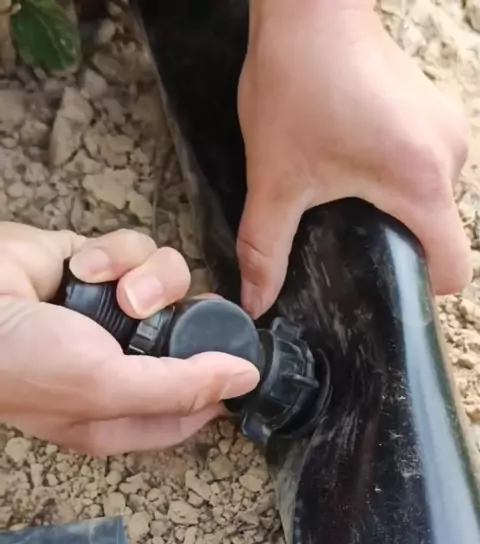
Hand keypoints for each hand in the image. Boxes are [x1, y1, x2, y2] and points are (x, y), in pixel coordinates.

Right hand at [0, 224, 258, 454]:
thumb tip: (246, 379)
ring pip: (171, 284)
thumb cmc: (21, 362)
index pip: (195, 404)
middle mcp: (122, 364)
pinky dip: (113, 255)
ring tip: (116, 293)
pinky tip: (81, 268)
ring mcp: (110, 314)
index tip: (237, 357)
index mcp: (124, 412)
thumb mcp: (104, 389)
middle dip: (188, 320)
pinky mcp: (96, 268)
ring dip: (148, 281)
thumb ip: (180, 386)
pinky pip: (136, 251)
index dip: (219, 381)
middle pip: (193, 336)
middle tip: (169, 317)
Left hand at [238, 0, 470, 317]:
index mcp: (421, 182)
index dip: (420, 290)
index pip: (452, 267)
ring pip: (432, 201)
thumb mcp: (276, 179)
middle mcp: (449, 157)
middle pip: (439, 235)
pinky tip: (357, 167)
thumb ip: (265, 249)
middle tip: (346, 237)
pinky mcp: (435, 111)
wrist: (310, 4)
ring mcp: (447, 129)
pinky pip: (426, 168)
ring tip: (348, 197)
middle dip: (396, 245)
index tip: (381, 286)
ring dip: (396, 210)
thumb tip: (256, 301)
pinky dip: (398, 180)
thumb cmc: (299, 80)